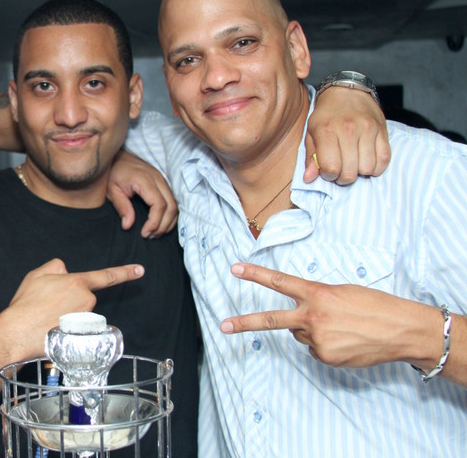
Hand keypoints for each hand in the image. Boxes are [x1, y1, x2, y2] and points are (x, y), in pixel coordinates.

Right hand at [4, 259, 143, 359]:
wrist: (17, 332)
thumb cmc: (25, 305)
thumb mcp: (37, 275)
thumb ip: (56, 267)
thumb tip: (66, 272)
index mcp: (76, 283)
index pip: (106, 276)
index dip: (125, 272)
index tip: (140, 270)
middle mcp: (85, 301)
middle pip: (84, 298)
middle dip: (71, 300)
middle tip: (48, 307)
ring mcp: (85, 320)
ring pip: (81, 314)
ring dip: (68, 316)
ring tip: (47, 319)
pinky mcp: (81, 336)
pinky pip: (78, 329)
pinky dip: (68, 329)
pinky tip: (52, 330)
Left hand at [107, 150, 176, 237]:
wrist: (117, 156)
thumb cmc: (113, 172)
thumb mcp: (112, 190)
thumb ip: (121, 207)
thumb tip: (128, 225)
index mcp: (145, 180)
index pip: (159, 205)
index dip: (154, 222)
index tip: (144, 233)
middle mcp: (157, 179)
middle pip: (171, 206)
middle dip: (163, 225)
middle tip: (150, 236)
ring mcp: (162, 180)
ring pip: (175, 205)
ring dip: (168, 222)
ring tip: (154, 233)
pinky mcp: (163, 183)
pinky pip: (172, 201)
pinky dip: (169, 215)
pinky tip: (159, 224)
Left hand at [219, 262, 432, 367]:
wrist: (402, 330)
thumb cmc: (375, 306)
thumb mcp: (342, 293)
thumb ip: (315, 302)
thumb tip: (297, 324)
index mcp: (317, 294)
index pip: (280, 282)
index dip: (256, 275)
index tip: (235, 269)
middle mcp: (313, 316)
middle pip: (272, 320)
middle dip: (245, 323)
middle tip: (224, 326)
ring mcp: (318, 339)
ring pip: (301, 335)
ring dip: (314, 331)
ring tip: (342, 327)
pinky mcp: (326, 357)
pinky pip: (316, 350)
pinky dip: (327, 345)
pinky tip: (347, 341)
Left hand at [304, 86, 390, 183]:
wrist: (347, 91)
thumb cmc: (326, 115)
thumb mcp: (311, 132)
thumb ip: (310, 157)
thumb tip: (309, 179)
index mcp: (326, 131)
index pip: (331, 168)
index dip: (328, 175)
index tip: (327, 171)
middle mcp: (348, 130)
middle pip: (350, 172)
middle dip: (343, 177)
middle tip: (340, 170)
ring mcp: (367, 129)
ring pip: (368, 168)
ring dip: (359, 172)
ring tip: (353, 164)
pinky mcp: (382, 130)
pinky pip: (384, 159)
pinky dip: (376, 167)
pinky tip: (367, 162)